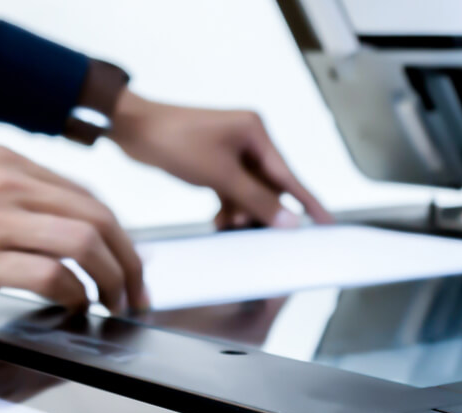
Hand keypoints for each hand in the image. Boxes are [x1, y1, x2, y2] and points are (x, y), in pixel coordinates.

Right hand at [0, 146, 145, 312]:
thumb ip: (2, 194)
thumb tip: (41, 223)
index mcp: (5, 163)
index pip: (86, 194)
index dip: (117, 232)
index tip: (123, 260)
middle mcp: (7, 184)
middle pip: (99, 216)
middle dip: (128, 259)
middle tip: (134, 290)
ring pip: (85, 241)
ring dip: (111, 278)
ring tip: (113, 305)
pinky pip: (51, 275)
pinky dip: (74, 295)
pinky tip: (73, 309)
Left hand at [108, 90, 333, 229]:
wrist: (134, 129)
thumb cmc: (176, 140)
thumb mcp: (220, 175)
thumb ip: (257, 200)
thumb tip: (290, 220)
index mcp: (256, 133)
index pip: (289, 175)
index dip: (308, 202)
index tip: (327, 222)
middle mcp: (247, 139)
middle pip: (268, 185)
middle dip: (262, 211)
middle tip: (260, 234)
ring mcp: (229, 150)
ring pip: (247, 190)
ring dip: (241, 211)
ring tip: (231, 227)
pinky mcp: (212, 161)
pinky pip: (230, 189)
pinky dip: (227, 206)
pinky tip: (219, 222)